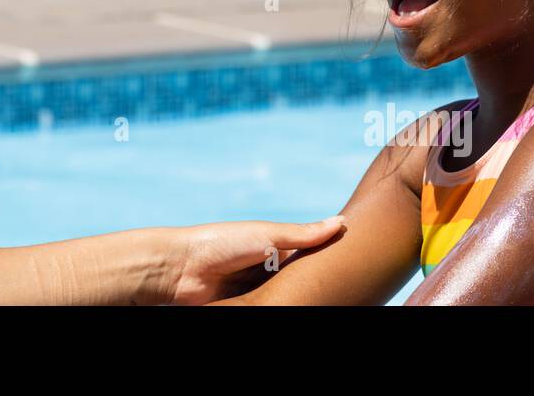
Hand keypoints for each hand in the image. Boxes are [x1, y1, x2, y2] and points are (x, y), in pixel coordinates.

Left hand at [165, 215, 347, 304]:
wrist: (181, 269)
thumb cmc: (222, 243)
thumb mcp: (267, 235)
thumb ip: (303, 234)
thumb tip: (342, 222)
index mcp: (273, 250)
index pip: (308, 261)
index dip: (325, 266)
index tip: (352, 270)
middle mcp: (266, 272)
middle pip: (298, 284)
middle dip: (312, 289)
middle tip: (345, 294)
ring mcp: (256, 294)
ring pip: (284, 301)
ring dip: (296, 302)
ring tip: (329, 304)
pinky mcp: (245, 309)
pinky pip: (269, 311)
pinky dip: (279, 309)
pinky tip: (296, 308)